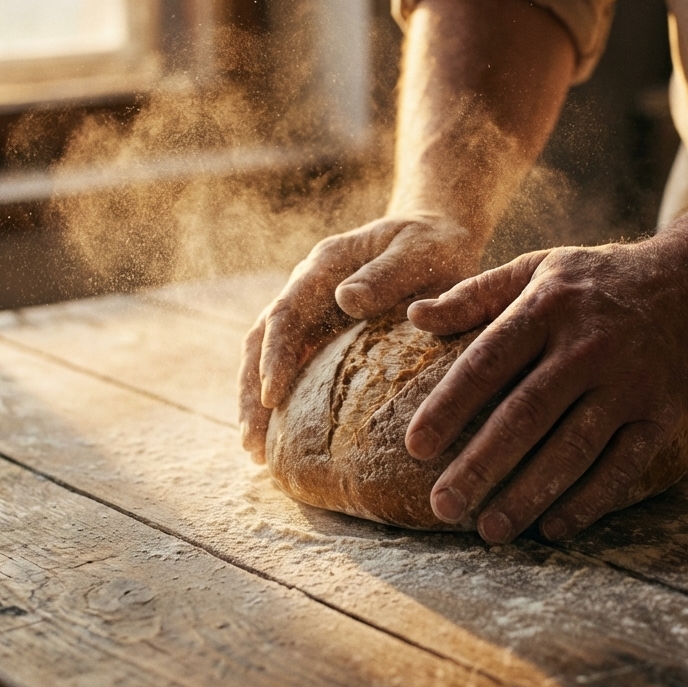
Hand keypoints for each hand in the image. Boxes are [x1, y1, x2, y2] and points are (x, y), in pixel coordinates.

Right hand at [238, 213, 481, 462]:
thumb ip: (386, 274)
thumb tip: (345, 300)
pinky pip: (294, 366)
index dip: (275, 354)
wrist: (435, 237)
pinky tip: (280, 438)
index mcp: (325, 266)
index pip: (286, 313)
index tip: (272, 395)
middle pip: (263, 339)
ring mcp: (311, 311)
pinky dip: (282, 399)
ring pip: (268, 355)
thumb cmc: (430, 246)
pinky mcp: (322, 332)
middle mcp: (308, 288)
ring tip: (255, 449)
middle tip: (252, 441)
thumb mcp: (418, 252)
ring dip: (257, 400)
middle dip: (252, 390)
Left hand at [404, 242, 687, 541]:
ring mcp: (629, 382)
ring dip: (529, 494)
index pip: (487, 361)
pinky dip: (589, 501)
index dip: (449, 406)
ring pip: (573, 448)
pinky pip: (622, 465)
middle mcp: (586, 347)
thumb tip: (414, 316)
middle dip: (481, 464)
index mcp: (546, 308)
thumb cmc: (601, 279)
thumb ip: (476, 294)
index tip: (415, 447)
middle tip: (443, 505)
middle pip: (525, 414)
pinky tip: (554, 528)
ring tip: (490, 530)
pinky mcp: (665, 412)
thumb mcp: (538, 268)